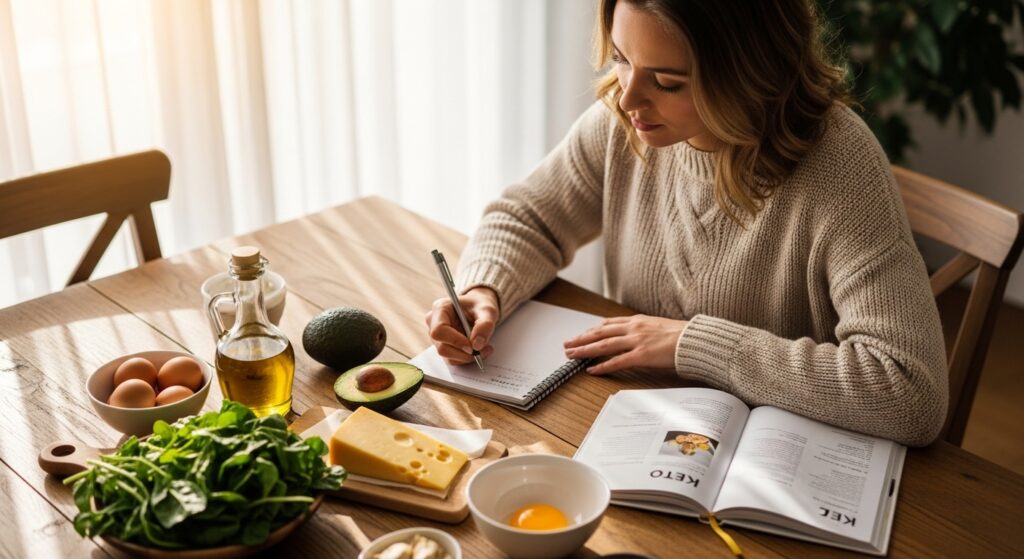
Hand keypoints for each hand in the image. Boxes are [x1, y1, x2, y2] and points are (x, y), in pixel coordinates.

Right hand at [424, 286, 499, 365]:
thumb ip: (485, 325)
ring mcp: (438, 337)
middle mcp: (434, 323)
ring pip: (448, 356)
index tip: (472, 346)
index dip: (455, 341)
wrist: (479, 309)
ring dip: (467, 357)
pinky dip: (467, 358)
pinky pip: (453, 359)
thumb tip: (477, 345)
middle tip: (482, 350)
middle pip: (442, 347)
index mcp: (440, 308)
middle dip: (464, 353)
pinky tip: (479, 350)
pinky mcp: (444, 346)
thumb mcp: (487, 310)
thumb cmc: (480, 306)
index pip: (439, 330)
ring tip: (485, 349)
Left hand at [563, 314, 687, 374]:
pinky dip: (602, 366)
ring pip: (603, 345)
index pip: (609, 323)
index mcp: (638, 320)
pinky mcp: (641, 355)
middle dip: (582, 338)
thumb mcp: (660, 326)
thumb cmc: (683, 335)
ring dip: (585, 350)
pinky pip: (617, 361)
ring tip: (571, 355)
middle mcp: (634, 328)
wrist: (695, 339)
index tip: (583, 334)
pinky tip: (591, 370)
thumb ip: (646, 329)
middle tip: (567, 344)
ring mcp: (636, 341)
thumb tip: (640, 334)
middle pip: (600, 332)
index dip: (593, 330)